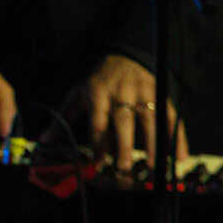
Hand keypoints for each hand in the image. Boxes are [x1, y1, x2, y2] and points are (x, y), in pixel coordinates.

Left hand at [41, 53, 188, 170]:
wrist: (127, 55)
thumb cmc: (99, 81)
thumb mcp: (78, 94)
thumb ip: (63, 117)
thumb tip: (44, 140)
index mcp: (99, 94)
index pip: (98, 121)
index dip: (98, 142)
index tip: (98, 162)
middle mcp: (122, 93)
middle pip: (124, 121)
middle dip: (124, 144)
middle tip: (124, 167)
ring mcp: (143, 93)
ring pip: (149, 119)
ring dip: (153, 143)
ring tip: (153, 165)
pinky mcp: (160, 94)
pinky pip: (170, 116)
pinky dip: (176, 136)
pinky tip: (177, 156)